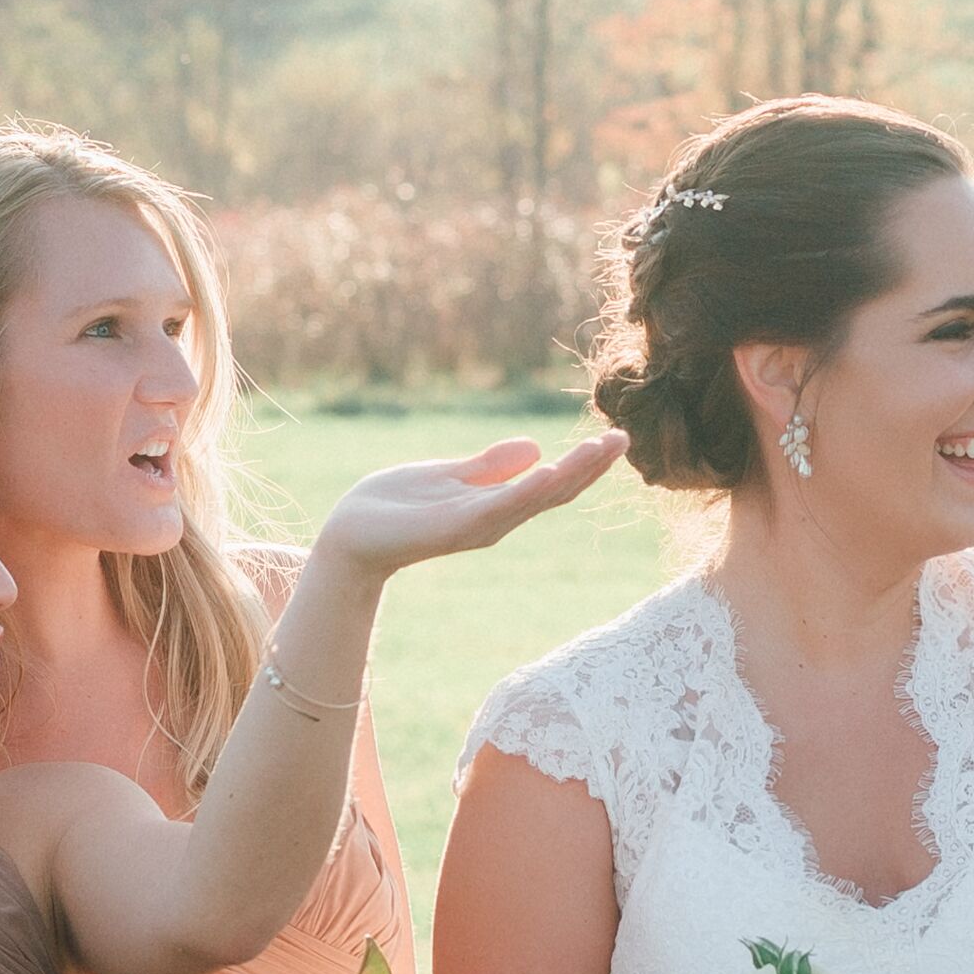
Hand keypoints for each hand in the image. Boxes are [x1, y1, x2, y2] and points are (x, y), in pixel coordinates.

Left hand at [307, 431, 624, 580]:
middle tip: (623, 439)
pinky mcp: (453, 528)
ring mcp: (477, 526)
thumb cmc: (394, 507)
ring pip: (534, 499)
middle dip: (590, 467)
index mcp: (496, 505)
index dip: (585, 464)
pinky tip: (551, 471)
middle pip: (554, 493)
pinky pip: (498, 508)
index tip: (616, 438)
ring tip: (602, 448)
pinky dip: (526, 491)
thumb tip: (535, 448)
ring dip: (571, 474)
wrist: (349, 534)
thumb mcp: (450, 476)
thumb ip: (490, 466)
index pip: (552, 484)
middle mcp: (495, 520)